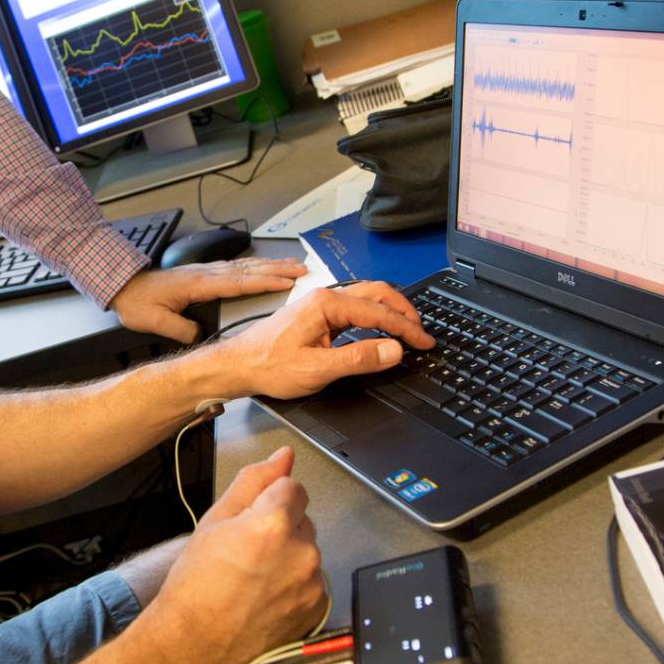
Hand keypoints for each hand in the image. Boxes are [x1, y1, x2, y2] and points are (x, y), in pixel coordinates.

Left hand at [109, 257, 306, 343]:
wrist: (122, 284)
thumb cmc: (137, 302)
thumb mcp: (155, 322)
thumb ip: (180, 330)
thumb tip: (200, 336)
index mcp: (198, 285)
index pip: (238, 282)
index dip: (264, 282)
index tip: (287, 282)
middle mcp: (205, 273)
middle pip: (248, 269)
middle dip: (277, 269)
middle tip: (301, 269)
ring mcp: (205, 270)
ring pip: (244, 265)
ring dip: (269, 264)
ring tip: (291, 264)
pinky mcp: (203, 272)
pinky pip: (235, 266)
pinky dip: (254, 265)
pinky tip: (263, 267)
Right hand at [140, 448, 323, 663]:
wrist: (194, 643)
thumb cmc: (196, 584)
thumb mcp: (215, 520)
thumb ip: (254, 482)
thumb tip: (284, 456)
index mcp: (273, 523)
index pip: (292, 486)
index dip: (268, 500)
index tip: (250, 521)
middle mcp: (301, 551)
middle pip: (301, 519)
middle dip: (280, 527)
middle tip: (245, 551)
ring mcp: (311, 582)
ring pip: (306, 549)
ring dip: (288, 555)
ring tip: (252, 577)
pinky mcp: (316, 606)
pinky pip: (311, 579)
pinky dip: (293, 582)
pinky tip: (265, 594)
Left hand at [205, 281, 434, 399]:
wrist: (239, 364)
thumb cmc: (269, 365)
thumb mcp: (317, 369)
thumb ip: (358, 359)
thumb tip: (393, 350)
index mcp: (326, 304)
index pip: (378, 312)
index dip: (406, 328)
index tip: (424, 342)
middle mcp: (325, 297)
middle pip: (376, 294)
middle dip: (403, 311)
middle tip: (422, 333)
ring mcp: (320, 304)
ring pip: (366, 299)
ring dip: (390, 312)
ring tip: (408, 330)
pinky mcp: (317, 314)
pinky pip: (354, 308)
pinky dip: (375, 317)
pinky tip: (381, 330)